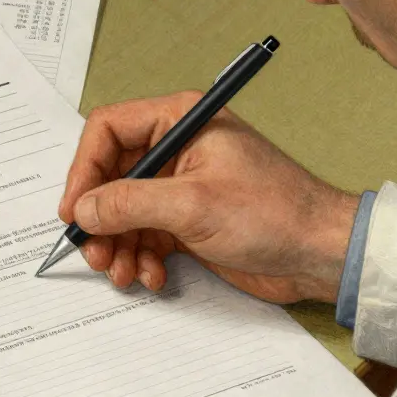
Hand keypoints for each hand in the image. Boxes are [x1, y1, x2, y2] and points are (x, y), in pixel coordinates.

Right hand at [58, 92, 360, 302]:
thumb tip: (84, 209)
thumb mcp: (192, 205)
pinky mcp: (188, 221)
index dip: (84, 169)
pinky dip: (141, 258)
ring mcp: (181, 186)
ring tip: (124, 273)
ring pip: (123, 212)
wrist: (321, 254)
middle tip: (95, 253)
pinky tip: (152, 276)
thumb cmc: (274, 213)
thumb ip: (129, 204)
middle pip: (110, 176)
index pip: (108, 130)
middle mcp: (177, 148)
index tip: (75, 209)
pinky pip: (144, 236)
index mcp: (180, 120)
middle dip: (100, 218)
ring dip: (118, 246)